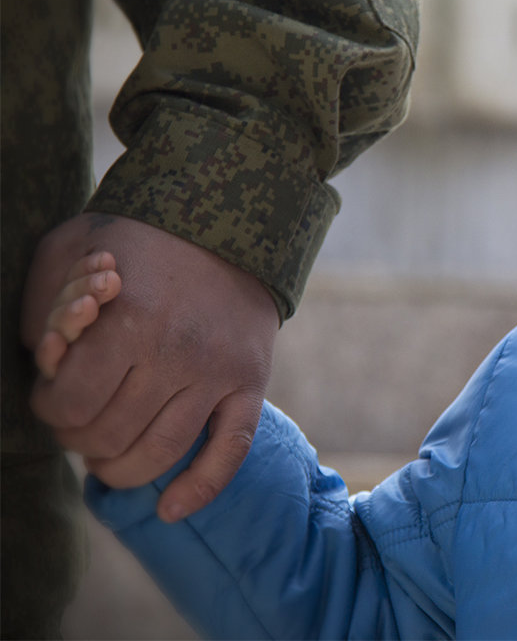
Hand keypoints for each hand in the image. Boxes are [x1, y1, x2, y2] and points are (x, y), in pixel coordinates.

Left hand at [21, 213, 278, 521]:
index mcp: (128, 321)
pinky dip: (200, 487)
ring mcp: (218, 373)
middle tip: (77, 422)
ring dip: (121, 469)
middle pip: (107, 434)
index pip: (68, 404)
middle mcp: (176, 354)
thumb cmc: (138, 238)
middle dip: (78, 438)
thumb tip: (44, 364)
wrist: (228, 225)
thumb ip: (45, 306)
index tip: (51, 394)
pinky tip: (171, 510)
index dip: (48, 408)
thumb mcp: (71, 247)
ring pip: (160, 452)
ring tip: (107, 458)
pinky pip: (230, 451)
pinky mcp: (251, 384)